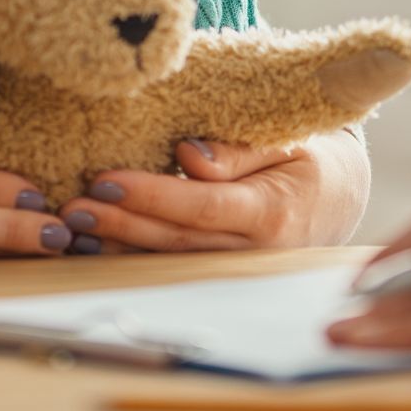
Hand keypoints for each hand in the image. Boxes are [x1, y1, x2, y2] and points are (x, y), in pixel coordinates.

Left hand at [58, 133, 370, 253]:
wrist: (340, 197)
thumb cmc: (311, 158)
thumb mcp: (288, 140)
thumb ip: (239, 149)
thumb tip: (189, 156)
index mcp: (272, 212)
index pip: (202, 206)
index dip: (152, 195)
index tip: (106, 180)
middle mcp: (251, 250)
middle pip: (175, 239)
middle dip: (120, 222)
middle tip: (72, 206)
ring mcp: (234, 267)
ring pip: (168, 259)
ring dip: (116, 244)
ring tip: (70, 226)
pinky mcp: (219, 270)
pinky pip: (171, 262)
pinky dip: (130, 253)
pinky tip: (93, 242)